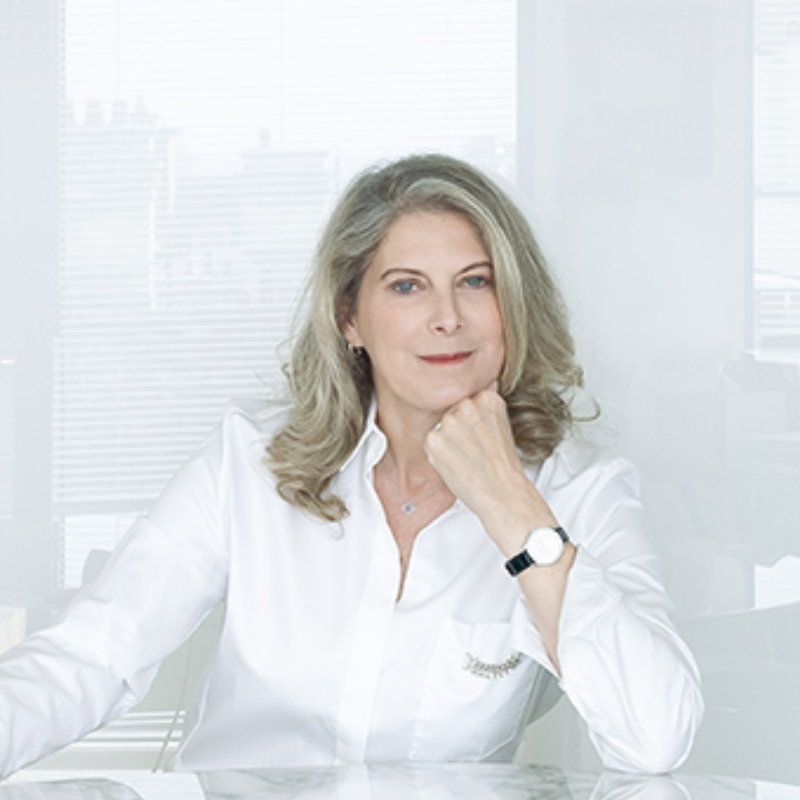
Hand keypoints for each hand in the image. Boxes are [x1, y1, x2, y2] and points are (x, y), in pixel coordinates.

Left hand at [423, 386, 557, 555]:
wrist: (503, 493)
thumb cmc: (504, 467)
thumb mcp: (501, 427)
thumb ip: (485, 409)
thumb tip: (483, 387)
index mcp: (488, 398)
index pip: (467, 401)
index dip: (471, 422)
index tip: (480, 436)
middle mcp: (468, 405)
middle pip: (452, 412)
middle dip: (458, 430)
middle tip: (474, 450)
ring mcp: (450, 421)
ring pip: (441, 428)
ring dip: (447, 442)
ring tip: (467, 458)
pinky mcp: (434, 438)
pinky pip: (431, 443)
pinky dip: (439, 455)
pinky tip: (456, 464)